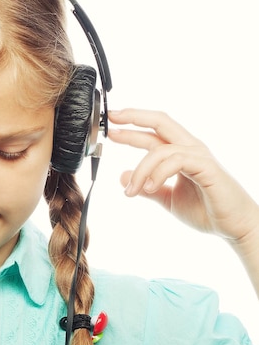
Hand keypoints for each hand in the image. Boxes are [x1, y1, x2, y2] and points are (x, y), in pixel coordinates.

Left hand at [107, 108, 258, 242]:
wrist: (235, 227)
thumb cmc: (207, 211)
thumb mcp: (168, 198)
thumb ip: (147, 187)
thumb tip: (121, 177)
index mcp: (181, 152)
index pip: (152, 132)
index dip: (132, 126)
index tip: (110, 126)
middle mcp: (190, 148)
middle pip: (160, 121)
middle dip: (134, 117)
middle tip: (112, 121)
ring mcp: (199, 156)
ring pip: (160, 149)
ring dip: (139, 169)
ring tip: (131, 191)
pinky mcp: (206, 167)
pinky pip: (175, 161)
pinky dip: (156, 174)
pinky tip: (147, 188)